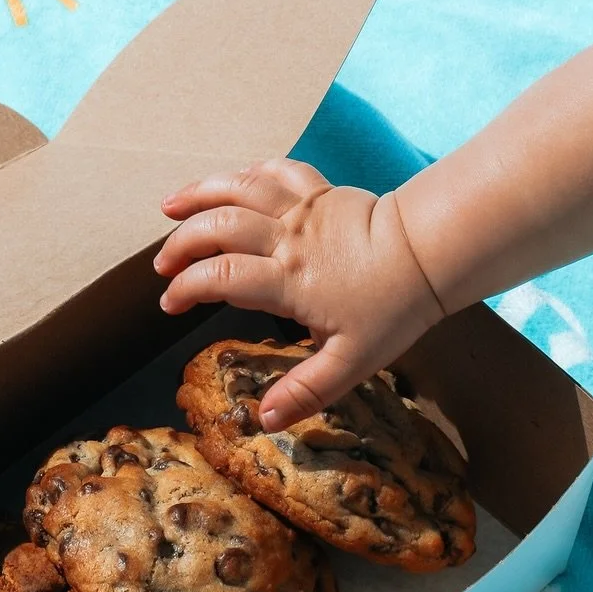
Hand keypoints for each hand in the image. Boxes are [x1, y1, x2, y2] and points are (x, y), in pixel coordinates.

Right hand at [155, 159, 444, 429]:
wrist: (430, 255)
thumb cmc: (393, 309)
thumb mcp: (352, 362)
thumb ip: (307, 390)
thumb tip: (266, 419)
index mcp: (289, 280)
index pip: (219, 278)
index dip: (186, 288)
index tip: (171, 303)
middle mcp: (287, 237)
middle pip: (217, 227)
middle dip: (181, 243)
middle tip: (163, 265)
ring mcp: (302, 209)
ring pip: (238, 188)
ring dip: (200, 193)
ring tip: (170, 205)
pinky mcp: (320, 191)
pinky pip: (276, 172)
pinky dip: (248, 173)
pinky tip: (232, 181)